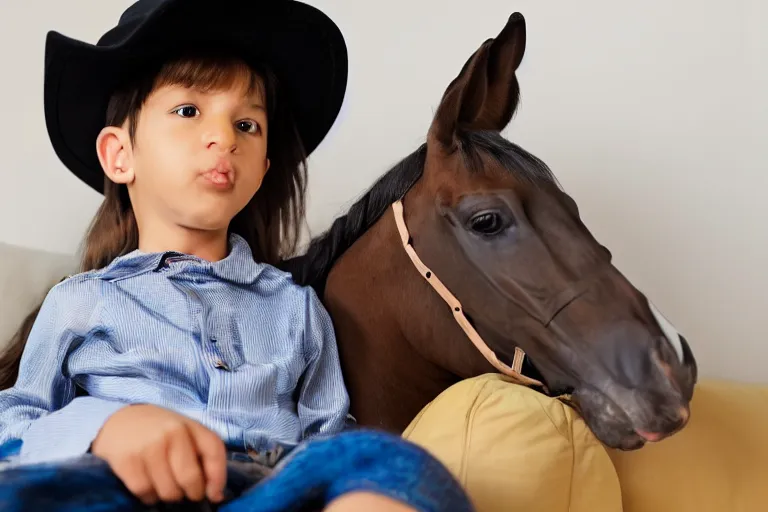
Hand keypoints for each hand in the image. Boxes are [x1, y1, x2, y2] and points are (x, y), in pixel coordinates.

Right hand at [91, 404, 226, 504]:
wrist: (119, 420)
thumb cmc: (159, 431)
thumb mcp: (185, 433)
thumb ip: (203, 457)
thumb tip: (216, 495)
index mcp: (191, 426)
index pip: (214, 451)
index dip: (218, 477)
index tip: (214, 494)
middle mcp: (172, 433)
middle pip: (190, 478)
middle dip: (191, 492)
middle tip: (184, 491)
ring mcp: (149, 446)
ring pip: (168, 491)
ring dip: (168, 495)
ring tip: (163, 484)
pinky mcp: (128, 460)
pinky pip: (145, 492)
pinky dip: (148, 496)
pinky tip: (147, 486)